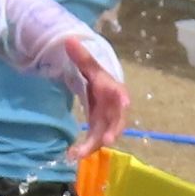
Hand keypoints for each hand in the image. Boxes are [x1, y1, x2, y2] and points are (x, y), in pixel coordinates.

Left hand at [64, 36, 127, 159]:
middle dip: (111, 132)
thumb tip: (68, 39)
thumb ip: (81, 56)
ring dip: (92, 146)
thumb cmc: (98, 77)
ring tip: (77, 155)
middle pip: (115, 121)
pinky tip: (71, 156)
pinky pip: (93, 141)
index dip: (122, 99)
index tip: (125, 104)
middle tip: (106, 141)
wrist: (102, 88)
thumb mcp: (89, 66)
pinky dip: (85, 149)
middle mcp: (114, 109)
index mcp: (114, 90)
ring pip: (103, 136)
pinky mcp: (99, 130)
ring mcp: (107, 122)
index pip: (120, 94)